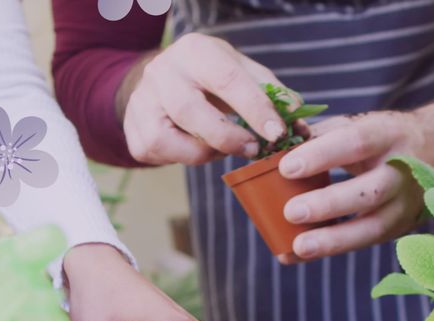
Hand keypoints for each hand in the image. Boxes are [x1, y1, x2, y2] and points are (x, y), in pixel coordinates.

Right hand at [118, 33, 287, 164]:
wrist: (158, 81)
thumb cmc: (209, 76)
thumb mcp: (239, 69)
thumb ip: (270, 91)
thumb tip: (299, 119)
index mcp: (195, 51)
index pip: (227, 79)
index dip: (255, 108)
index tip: (279, 132)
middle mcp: (162, 72)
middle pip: (193, 112)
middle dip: (230, 137)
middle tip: (254, 149)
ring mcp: (142, 102)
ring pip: (175, 141)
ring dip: (208, 152)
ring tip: (224, 146)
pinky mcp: (134, 132)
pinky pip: (165, 156)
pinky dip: (188, 157)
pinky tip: (198, 146)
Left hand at [277, 83, 433, 261]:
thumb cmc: (383, 136)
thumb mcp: (360, 123)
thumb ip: (320, 135)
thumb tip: (274, 149)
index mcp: (389, 134)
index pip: (356, 143)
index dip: (322, 156)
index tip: (286, 167)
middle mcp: (403, 171)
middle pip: (370, 192)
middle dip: (329, 204)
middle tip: (291, 211)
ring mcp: (406, 205)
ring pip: (373, 227)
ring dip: (333, 240)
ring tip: (297, 247)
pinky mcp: (400, 228)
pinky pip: (363, 242)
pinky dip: (328, 249)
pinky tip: (294, 253)